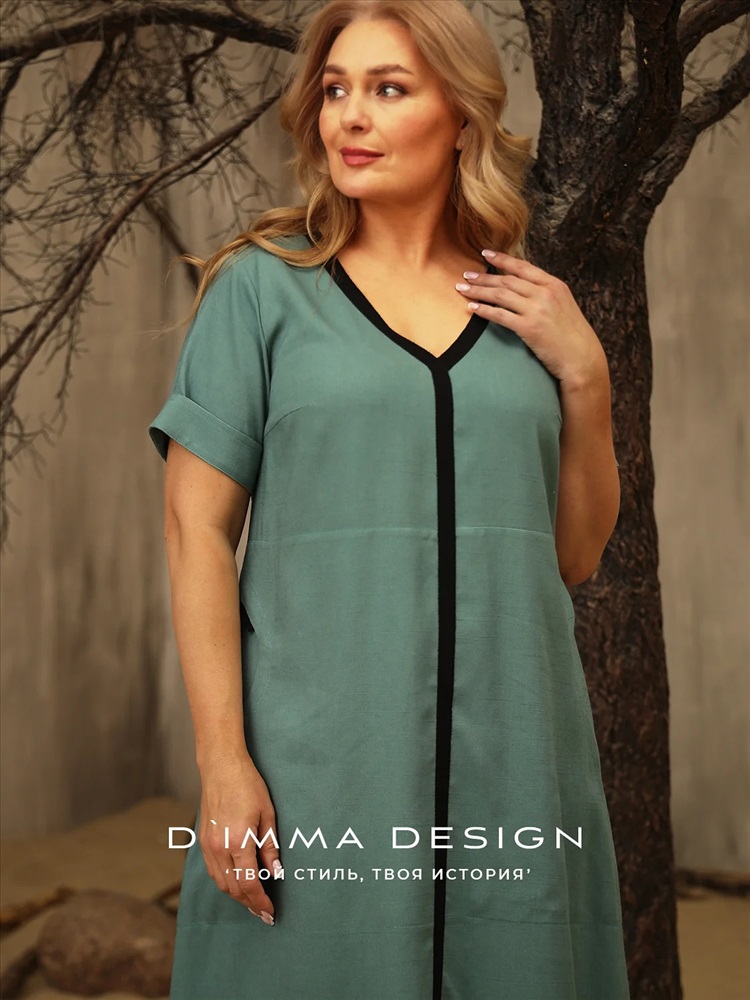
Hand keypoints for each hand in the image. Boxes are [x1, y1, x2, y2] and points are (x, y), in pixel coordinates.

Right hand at [197, 751, 280, 924]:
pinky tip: (235, 883)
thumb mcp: (268, 814)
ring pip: (221, 883)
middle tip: (264, 914)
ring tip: (252, 902)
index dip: (260, 902)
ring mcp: (208, 845)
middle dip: (249, 904)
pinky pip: (212, 871)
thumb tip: (276, 873)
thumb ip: (270, 847)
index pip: (250, 884)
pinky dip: (224, 883)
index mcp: (238, 841)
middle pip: (234, 888)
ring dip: (236, 896)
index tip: (270, 913)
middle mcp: (219, 848)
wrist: (221, 766)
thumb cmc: (248, 785)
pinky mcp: (203, 841)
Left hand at [455, 250, 607, 386]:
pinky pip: (499, 315)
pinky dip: (483, 310)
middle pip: (507, 280)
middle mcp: (545, 293)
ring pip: (500, 294)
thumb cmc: (572, 336)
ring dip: (478, 290)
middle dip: (483, 276)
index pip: (523, 267)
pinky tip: (472, 308)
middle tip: (466, 274)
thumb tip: (524, 289)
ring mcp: (536, 309)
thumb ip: (545, 294)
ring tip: (462, 288)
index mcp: (554, 285)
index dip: (502, 259)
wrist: (581, 358)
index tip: (485, 253)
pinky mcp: (528, 327)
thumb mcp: (563, 306)